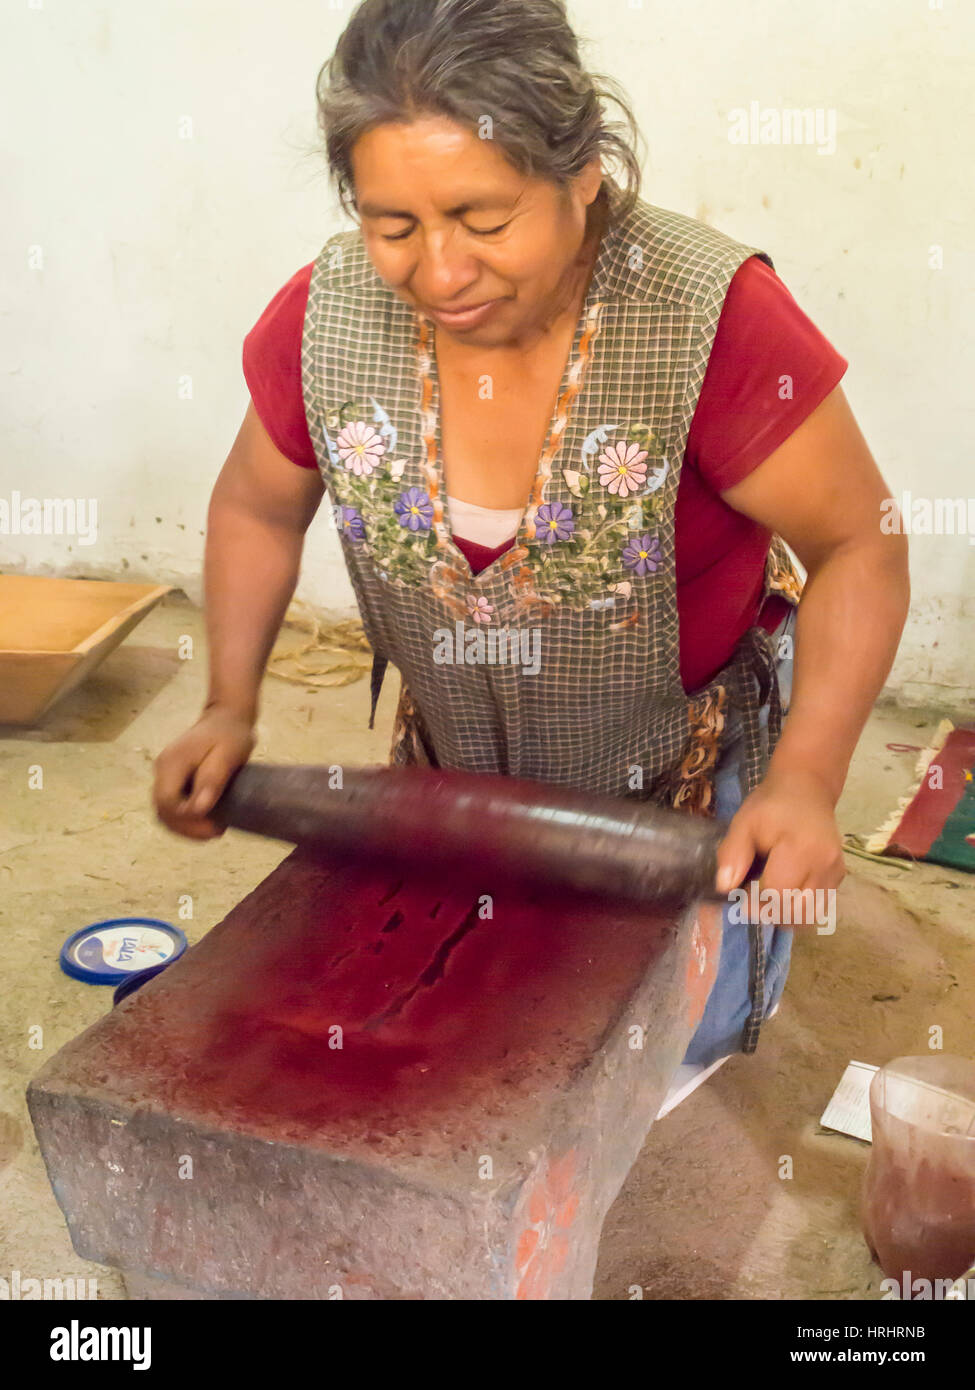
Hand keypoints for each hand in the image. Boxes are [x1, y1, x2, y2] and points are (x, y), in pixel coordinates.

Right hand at [153, 706, 255, 840]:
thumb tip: (198, 809)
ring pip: (164, 812)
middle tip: (215, 832)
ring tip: (212, 830)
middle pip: (162, 811)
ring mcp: (164, 774)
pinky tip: (206, 822)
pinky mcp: (172, 779)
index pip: (167, 803)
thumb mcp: (227, 755)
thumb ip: (212, 779)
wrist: (225, 717)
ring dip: (185, 827)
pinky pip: (172, 805)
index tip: (214, 825)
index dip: (187, 820)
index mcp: (171, 763)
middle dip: (187, 828)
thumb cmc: (230, 734)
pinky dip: (186, 819)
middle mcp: (161, 770)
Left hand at [714, 766, 845, 924]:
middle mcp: (824, 864)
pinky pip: (820, 906)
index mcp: (801, 849)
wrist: (807, 789)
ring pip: (811, 915)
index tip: (739, 895)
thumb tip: (725, 887)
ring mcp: (836, 871)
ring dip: (785, 915)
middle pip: (796, 912)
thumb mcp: (744, 822)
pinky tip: (784, 893)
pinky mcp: (839, 876)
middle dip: (769, 913)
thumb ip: (733, 853)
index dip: (754, 901)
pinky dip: (799, 908)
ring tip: (767, 898)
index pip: (777, 894)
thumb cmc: (771, 805)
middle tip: (751, 899)